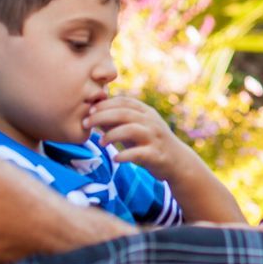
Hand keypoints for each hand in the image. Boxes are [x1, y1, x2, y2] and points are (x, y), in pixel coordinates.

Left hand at [86, 94, 200, 179]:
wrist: (177, 161)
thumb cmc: (150, 143)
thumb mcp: (135, 129)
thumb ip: (117, 121)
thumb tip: (92, 115)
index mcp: (146, 113)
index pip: (124, 102)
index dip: (105, 104)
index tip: (89, 110)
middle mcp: (151, 122)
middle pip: (124, 113)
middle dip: (102, 116)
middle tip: (85, 123)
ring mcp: (154, 137)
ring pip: (131, 129)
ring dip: (112, 134)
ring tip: (100, 142)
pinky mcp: (156, 155)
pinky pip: (138, 153)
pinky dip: (125, 155)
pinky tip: (116, 159)